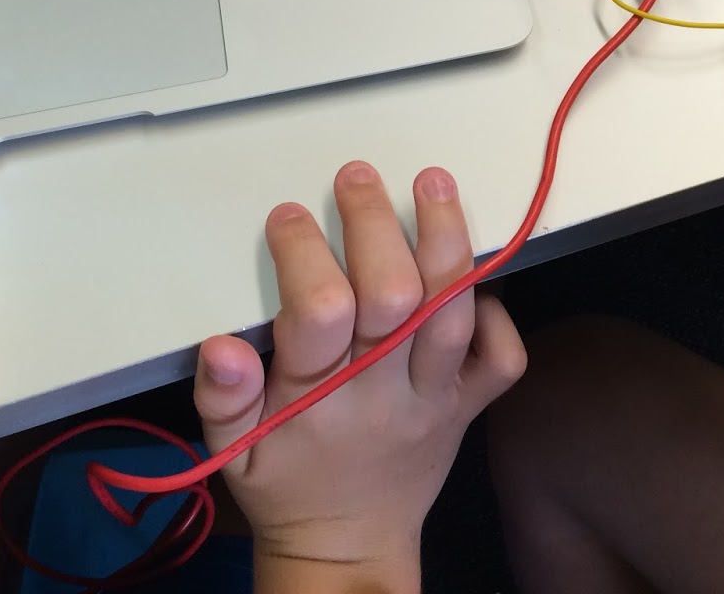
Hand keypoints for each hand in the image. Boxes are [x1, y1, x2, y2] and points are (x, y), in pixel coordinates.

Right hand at [192, 162, 526, 586]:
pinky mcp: (467, 405)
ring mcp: (432, 397)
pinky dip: (497, 315)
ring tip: (433, 184)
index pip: (319, 314)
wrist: (347, 545)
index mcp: (315, 397)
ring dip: (446, 241)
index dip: (305, 255)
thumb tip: (221, 344)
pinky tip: (476, 278)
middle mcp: (380, 390)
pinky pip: (501, 360)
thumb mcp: (230, 450)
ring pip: (451, 313)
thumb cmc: (286, 482)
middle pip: (395, 297)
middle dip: (378, 226)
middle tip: (359, 177)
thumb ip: (223, 396)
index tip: (290, 216)